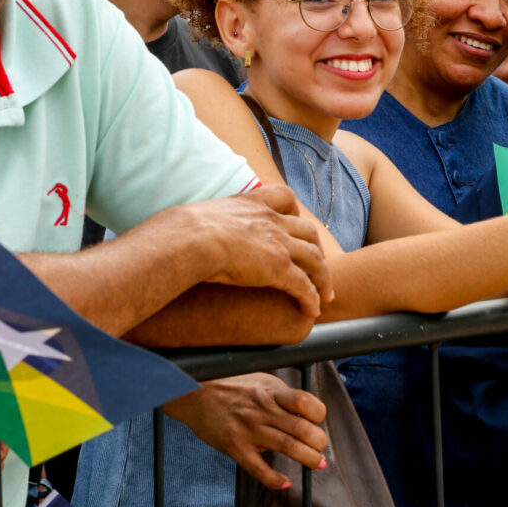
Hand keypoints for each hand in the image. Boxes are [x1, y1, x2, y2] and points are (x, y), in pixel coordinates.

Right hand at [165, 373, 327, 489]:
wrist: (193, 392)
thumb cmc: (232, 385)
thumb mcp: (261, 381)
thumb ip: (282, 396)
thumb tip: (307, 413)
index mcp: (271, 392)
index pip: (305, 402)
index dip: (318, 414)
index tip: (318, 421)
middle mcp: (263, 410)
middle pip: (302, 429)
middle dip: (319, 442)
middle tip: (321, 448)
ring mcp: (249, 430)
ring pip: (287, 447)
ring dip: (308, 458)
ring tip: (318, 464)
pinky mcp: (235, 447)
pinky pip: (258, 468)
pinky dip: (274, 479)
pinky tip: (285, 482)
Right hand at [181, 185, 332, 317]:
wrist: (189, 239)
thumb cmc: (182, 231)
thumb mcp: (198, 217)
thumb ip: (203, 223)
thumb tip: (180, 233)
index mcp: (252, 204)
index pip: (284, 196)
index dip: (294, 210)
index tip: (296, 222)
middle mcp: (271, 221)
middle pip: (308, 231)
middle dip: (318, 250)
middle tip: (319, 267)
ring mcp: (279, 243)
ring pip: (315, 259)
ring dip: (323, 278)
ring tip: (326, 294)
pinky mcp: (279, 267)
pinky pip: (304, 285)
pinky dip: (311, 298)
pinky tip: (312, 310)